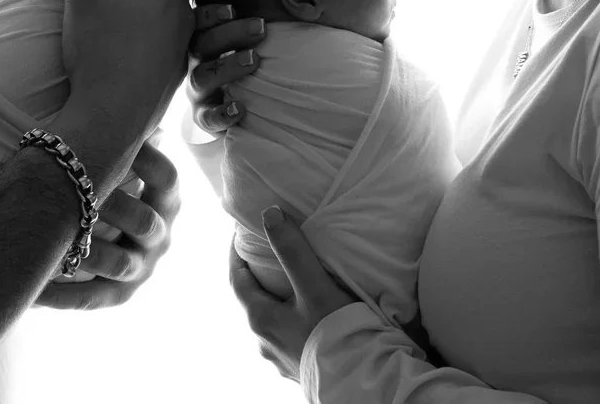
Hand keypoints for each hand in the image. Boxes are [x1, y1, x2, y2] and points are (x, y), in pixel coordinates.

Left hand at [36, 141, 180, 308]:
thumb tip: (132, 105)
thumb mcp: (123, 160)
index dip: (143, 157)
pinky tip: (31, 287)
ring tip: (49, 238)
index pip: (166, 177)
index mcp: (167, 199)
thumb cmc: (104, 181)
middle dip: (108, 204)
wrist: (101, 233)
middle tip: (72, 189)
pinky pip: (89, 296)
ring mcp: (142, 268)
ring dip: (84, 250)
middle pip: (143, 221)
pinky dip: (59, 293)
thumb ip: (128, 136)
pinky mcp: (118, 294)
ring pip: (117, 262)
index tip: (111, 142)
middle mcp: (162, 235)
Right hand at [46, 0, 191, 188]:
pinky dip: (154, 36)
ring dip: (157, 8)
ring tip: (131, 1)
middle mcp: (186, 14)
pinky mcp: (173, 74)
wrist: (109, 121)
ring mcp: (183, 47)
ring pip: (175, 15)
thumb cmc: (100, 52)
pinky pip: (168, 44)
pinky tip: (130, 40)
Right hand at [187, 4, 266, 133]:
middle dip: (230, 34)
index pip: (197, 23)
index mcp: (203, 43)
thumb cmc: (244, 68)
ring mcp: (197, 92)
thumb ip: (256, 29)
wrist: (232, 109)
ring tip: (255, 60)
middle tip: (260, 28)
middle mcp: (196, 65)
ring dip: (227, 67)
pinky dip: (221, 113)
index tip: (233, 10)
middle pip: (201, 45)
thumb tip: (293, 8)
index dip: (210, 15)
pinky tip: (240, 109)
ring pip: (202, 77)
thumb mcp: (244, 46)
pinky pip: (207, 117)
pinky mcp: (203, 117)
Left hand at [230, 207, 358, 381]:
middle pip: (253, 299)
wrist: (363, 384)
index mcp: (261, 320)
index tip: (241, 234)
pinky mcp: (302, 367)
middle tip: (269, 251)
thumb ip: (293, 252)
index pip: (236, 280)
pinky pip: (291, 335)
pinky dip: (294, 317)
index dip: (235, 254)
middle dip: (258, 274)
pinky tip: (313, 314)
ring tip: (294, 280)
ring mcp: (282, 357)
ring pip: (272, 319)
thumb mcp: (315, 288)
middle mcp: (265, 342)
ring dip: (278, 298)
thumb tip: (270, 214)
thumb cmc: (337, 336)